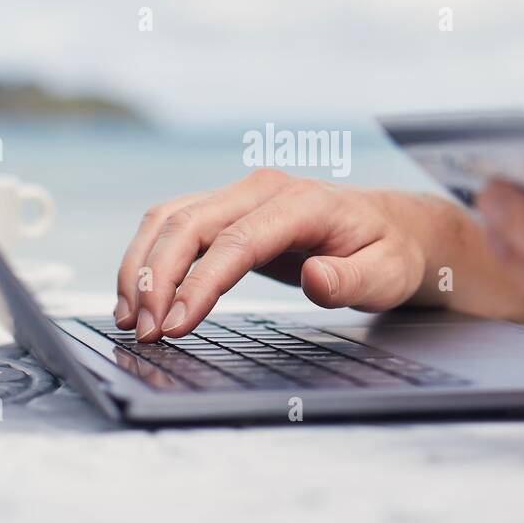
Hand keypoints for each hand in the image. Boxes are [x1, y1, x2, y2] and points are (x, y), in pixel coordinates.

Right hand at [114, 169, 435, 340]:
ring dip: (142, 266)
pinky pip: (175, 225)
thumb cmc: (389, 253)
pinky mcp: (227, 211)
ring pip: (170, 219)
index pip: (236, 241)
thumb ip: (352, 280)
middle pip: (188, 223)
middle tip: (144, 332)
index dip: (198, 283)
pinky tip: (139, 296)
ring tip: (130, 319)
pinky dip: (149, 257)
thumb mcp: (387, 275)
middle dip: (155, 277)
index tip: (174, 324)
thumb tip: (315, 279)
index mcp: (301, 203)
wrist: (392, 228)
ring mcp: (241, 196)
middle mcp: (262, 190)